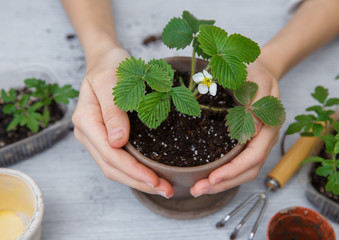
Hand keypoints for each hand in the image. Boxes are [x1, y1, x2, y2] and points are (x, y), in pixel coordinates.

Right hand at [72, 47, 173, 197]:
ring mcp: (95, 137)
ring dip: (137, 180)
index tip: (155, 179)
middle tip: (166, 190)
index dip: (132, 170)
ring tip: (162, 187)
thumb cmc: (110, 66)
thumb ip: (112, 109)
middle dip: (138, 181)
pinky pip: (118, 160)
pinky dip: (134, 171)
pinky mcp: (105, 137)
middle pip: (111, 167)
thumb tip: (117, 141)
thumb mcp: (111, 80)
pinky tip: (150, 175)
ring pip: (113, 168)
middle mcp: (87, 133)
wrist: (106, 60)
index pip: (110, 153)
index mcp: (86, 120)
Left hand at [190, 60, 280, 196]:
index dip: (233, 171)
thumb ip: (254, 100)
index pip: (253, 156)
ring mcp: (258, 141)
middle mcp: (265, 138)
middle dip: (224, 183)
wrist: (261, 69)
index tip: (211, 179)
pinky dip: (225, 173)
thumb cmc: (255, 72)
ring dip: (223, 182)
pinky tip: (209, 176)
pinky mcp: (249, 140)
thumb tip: (249, 126)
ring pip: (245, 170)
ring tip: (199, 189)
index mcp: (269, 125)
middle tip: (197, 191)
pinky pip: (240, 162)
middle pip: (249, 170)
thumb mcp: (254, 79)